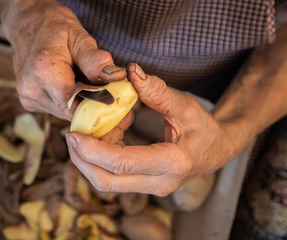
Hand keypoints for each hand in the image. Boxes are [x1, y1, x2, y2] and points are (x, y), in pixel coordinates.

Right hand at [0, 0, 125, 119]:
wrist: (27, 23)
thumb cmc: (54, 27)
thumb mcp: (79, 37)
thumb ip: (96, 61)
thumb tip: (117, 77)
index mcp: (43, 71)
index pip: (74, 106)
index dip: (96, 108)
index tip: (114, 102)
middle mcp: (31, 89)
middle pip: (72, 111)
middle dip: (90, 103)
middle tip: (103, 87)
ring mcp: (27, 97)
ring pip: (65, 112)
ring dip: (79, 101)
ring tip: (82, 80)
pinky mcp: (28, 101)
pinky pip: (57, 108)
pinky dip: (68, 100)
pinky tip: (70, 83)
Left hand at [66, 63, 237, 195]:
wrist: (215, 151)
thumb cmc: (203, 128)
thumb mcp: (185, 106)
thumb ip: (157, 91)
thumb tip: (130, 71)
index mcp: (172, 163)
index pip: (123, 163)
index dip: (93, 150)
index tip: (73, 135)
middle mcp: (160, 183)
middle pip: (107, 182)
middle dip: (82, 161)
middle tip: (70, 137)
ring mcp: (151, 188)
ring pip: (106, 183)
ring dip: (88, 161)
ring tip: (86, 133)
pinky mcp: (144, 185)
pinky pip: (113, 177)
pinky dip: (100, 159)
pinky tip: (103, 137)